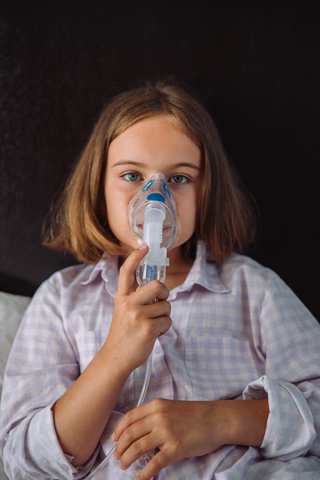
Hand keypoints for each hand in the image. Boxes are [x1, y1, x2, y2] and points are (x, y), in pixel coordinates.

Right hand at [103, 245, 171, 373]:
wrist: (116, 357)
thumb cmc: (124, 334)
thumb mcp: (123, 311)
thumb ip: (136, 298)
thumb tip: (158, 289)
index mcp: (122, 297)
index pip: (127, 272)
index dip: (136, 257)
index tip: (144, 246)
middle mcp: (128, 303)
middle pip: (158, 285)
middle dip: (165, 293)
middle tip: (161, 302)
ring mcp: (138, 315)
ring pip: (166, 306)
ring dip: (164, 317)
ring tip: (153, 325)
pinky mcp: (148, 328)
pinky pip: (168, 321)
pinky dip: (165, 329)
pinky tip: (153, 335)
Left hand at [111, 399, 228, 479]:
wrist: (217, 419)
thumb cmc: (195, 414)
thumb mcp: (171, 407)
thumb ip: (154, 415)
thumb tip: (138, 430)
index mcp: (156, 406)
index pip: (129, 418)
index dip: (118, 431)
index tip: (114, 440)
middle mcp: (158, 417)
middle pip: (129, 434)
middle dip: (120, 448)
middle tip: (117, 457)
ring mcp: (167, 432)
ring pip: (137, 448)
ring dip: (127, 460)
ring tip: (124, 466)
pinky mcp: (176, 448)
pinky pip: (154, 463)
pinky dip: (144, 473)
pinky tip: (139, 478)